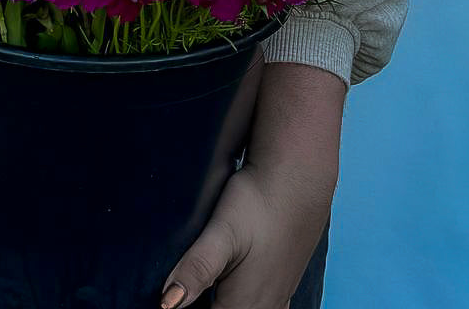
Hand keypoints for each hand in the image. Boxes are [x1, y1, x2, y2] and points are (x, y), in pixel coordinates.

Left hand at [160, 156, 333, 308]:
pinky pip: (265, 305)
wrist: (300, 173)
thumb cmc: (260, 200)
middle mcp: (265, 305)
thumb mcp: (222, 231)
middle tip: (191, 283)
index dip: (188, 307)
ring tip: (210, 285)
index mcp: (244, 304)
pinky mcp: (286, 279)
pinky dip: (246, 301)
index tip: (174, 295)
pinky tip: (235, 285)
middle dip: (206, 304)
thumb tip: (168, 303)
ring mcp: (279, 294)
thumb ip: (197, 268)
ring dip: (226, 303)